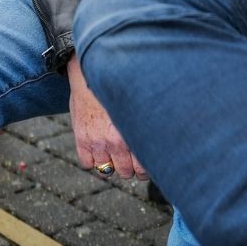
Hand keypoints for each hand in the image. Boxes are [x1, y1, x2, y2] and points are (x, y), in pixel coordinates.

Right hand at [67, 55, 145, 179]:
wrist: (90, 73)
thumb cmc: (117, 87)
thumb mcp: (137, 105)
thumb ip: (145, 124)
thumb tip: (164, 139)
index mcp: (134, 132)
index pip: (144, 166)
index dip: (146, 169)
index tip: (147, 165)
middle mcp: (115, 141)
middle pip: (127, 172)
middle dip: (131, 169)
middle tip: (131, 162)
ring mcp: (97, 142)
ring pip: (107, 171)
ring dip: (112, 166)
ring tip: (115, 156)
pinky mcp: (82, 140)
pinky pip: (87, 164)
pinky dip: (92, 160)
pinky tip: (97, 150)